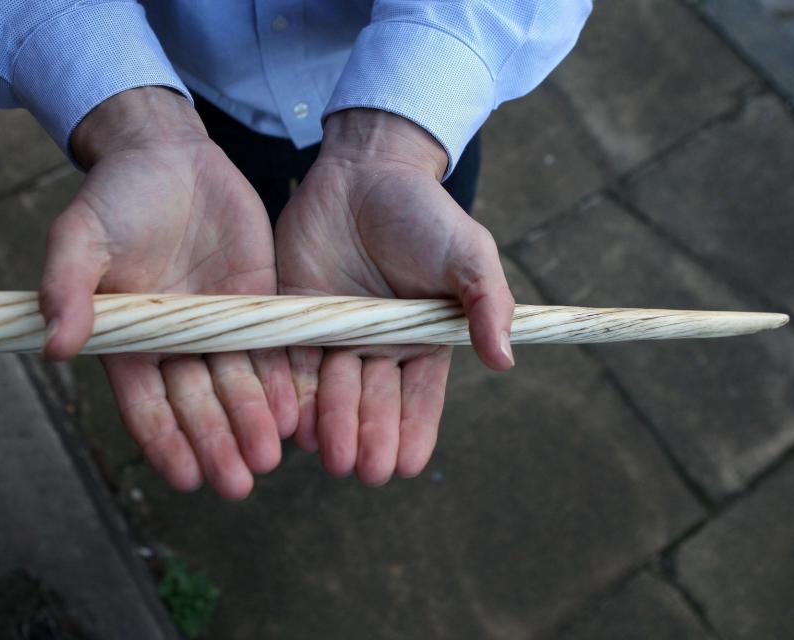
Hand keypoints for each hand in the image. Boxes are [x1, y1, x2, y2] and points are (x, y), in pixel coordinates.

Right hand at [39, 87, 296, 498]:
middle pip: (199, 406)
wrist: (170, 156)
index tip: (186, 476)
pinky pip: (272, 349)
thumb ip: (67, 287)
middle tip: (237, 483)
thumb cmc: (115, 197)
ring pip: (238, 386)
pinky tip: (296, 413)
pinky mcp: (257, 303)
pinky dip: (283, 382)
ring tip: (268, 457)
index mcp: (131, 340)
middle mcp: (178, 343)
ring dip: (253, 424)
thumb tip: (54, 345)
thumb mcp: (80, 235)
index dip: (166, 440)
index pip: (147, 405)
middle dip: (217, 445)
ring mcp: (220, 326)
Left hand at [276, 109, 514, 485]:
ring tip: (329, 455)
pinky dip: (289, 393)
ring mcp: (333, 336)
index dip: (411, 432)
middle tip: (363, 469)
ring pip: (329, 391)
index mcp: (420, 342)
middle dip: (368, 436)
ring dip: (330, 425)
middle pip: (371, 402)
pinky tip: (290, 422)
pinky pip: (288, 362)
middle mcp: (375, 348)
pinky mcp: (293, 318)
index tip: (404, 465)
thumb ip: (487, 303)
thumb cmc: (424, 214)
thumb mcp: (468, 254)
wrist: (365, 169)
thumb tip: (505, 360)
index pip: (417, 399)